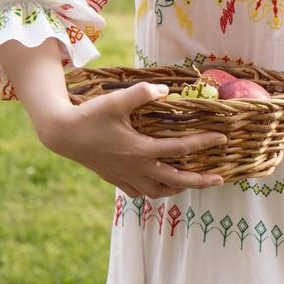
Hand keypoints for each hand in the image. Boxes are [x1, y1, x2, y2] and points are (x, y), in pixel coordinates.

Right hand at [39, 82, 227, 197]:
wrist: (62, 134)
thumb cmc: (90, 116)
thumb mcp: (117, 101)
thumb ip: (143, 93)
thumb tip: (166, 91)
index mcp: (141, 150)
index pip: (181, 149)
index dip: (204, 143)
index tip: (222, 138)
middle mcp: (137, 168)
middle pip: (176, 181)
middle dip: (200, 181)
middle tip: (219, 179)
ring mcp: (125, 177)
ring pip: (158, 192)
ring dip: (177, 189)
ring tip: (192, 183)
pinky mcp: (115, 179)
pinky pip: (139, 193)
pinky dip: (153, 192)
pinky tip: (159, 185)